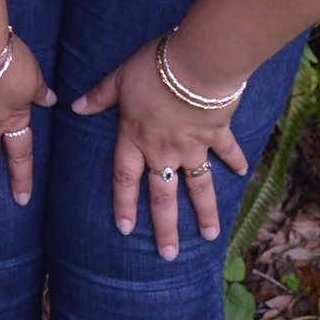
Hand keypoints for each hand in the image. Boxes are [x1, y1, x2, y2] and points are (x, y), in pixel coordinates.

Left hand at [71, 36, 250, 258]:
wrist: (194, 65)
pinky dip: (236, 162)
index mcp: (136, 138)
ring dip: (204, 212)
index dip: (124, 204)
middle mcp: (164, 150)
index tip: (126, 230)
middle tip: (169, 254)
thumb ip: (99, 96)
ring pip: (198, 187)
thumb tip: (75, 106)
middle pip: (163, 195)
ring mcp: (193, 146)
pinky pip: (227, 152)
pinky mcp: (217, 134)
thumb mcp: (119, 78)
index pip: (125, 178)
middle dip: (165, 227)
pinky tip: (244, 175)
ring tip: (209, 236)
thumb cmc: (152, 69)